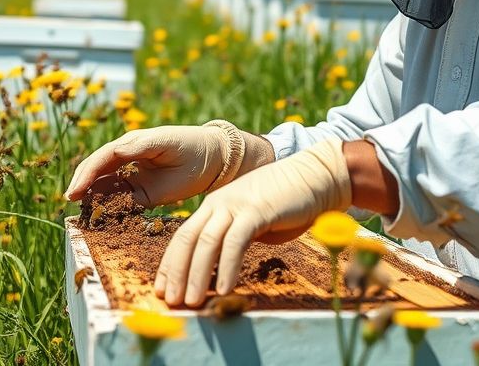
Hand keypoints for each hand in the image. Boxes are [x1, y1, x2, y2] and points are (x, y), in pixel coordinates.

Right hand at [65, 124, 232, 206]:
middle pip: (98, 172)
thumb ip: (140, 146)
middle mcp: (127, 160)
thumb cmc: (191, 145)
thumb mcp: (166, 142)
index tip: (76, 189)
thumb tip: (114, 149)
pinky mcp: (143, 195)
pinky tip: (100, 217)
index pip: (102, 157)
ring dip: (92, 198)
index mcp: (131, 143)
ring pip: (106, 187)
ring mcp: (134, 178)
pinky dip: (108, 208)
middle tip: (71, 201)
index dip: (88, 172)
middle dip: (83, 185)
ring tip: (80, 211)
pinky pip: (121, 201)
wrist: (215, 161)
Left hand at [154, 138, 351, 306]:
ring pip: (206, 243)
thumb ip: (233, 240)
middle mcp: (219, 204)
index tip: (163, 289)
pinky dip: (227, 267)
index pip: (183, 237)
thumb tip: (219, 271)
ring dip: (196, 275)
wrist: (315, 177)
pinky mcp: (256, 211)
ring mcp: (236, 205)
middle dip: (176, 273)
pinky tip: (224, 289)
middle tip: (170, 301)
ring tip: (192, 301)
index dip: (170, 265)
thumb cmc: (285, 204)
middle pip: (187, 240)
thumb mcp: (251, 223)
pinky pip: (235, 242)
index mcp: (214, 207)